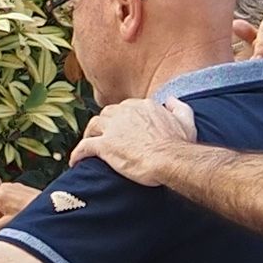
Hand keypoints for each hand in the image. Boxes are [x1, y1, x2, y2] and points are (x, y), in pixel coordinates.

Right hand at [0, 175, 39, 239]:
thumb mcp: (8, 226)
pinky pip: (11, 197)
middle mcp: (6, 187)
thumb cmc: (30, 219)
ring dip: (3, 209)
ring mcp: (15, 187)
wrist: (55, 209)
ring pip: (1, 198)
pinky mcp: (24, 189)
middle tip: (3, 223)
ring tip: (14, 219)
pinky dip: (12, 205)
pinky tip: (21, 214)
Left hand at [83, 95, 197, 183]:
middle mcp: (125, 112)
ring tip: (90, 144)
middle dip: (105, 124)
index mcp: (143, 106)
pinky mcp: (104, 146)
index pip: (127, 108)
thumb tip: (171, 100)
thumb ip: (179, 107)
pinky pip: (84, 147)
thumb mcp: (186, 121)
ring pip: (94, 125)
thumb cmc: (180, 145)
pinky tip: (75, 162)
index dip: (123, 118)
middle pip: (108, 114)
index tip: (123, 128)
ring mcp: (113, 128)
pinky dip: (78, 153)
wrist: (170, 159)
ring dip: (90, 134)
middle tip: (105, 136)